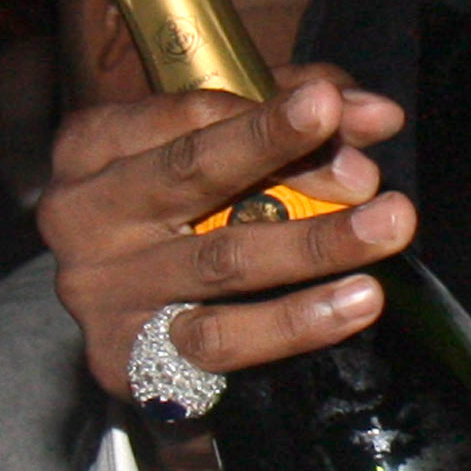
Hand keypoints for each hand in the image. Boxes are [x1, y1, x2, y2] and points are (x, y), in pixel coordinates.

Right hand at [41, 74, 412, 470]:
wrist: (139, 336)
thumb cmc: (192, 215)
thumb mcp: (231, 146)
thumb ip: (298, 115)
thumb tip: (375, 115)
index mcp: (96, 144)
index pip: (187, 115)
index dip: (267, 113)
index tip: (335, 109)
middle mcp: (83, 213)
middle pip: (192, 175)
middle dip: (284, 161)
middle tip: (364, 169)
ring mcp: (100, 292)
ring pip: (219, 262)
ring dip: (313, 245)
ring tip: (386, 230)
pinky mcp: (127, 360)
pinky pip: (221, 342)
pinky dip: (294, 324)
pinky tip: (353, 305)